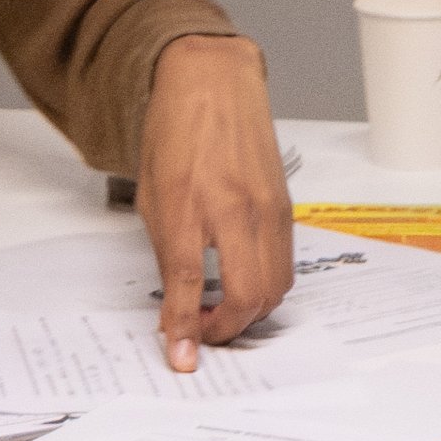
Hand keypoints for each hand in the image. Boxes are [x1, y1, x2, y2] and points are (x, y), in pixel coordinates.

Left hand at [136, 33, 291, 370]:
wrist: (213, 84)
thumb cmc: (176, 133)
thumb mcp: (153, 198)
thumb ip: (168, 255)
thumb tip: (174, 308)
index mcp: (191, 204)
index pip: (189, 281)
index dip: (185, 327)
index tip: (182, 355)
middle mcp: (236, 209)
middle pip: (249, 295)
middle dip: (228, 328)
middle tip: (202, 331)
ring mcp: (269, 210)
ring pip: (275, 287)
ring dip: (251, 312)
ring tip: (220, 310)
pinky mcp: (286, 209)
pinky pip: (284, 264)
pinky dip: (265, 286)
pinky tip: (242, 282)